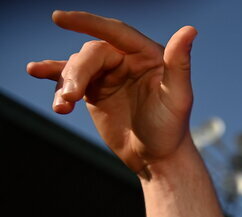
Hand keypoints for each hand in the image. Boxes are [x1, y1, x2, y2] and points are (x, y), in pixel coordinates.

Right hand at [26, 11, 197, 176]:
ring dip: (65, 82)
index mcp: (147, 54)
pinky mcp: (94, 90)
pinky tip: (36, 71)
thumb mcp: (178, 97)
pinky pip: (69, 79)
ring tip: (62, 105)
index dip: (88, 23)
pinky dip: (54, 78)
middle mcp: (127, 59)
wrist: (157, 158)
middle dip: (77, 72)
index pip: (115, 32)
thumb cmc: (172, 128)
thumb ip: (180, 64)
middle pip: (91, 54)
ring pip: (77, 66)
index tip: (60, 18)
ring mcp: (108, 74)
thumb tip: (190, 30)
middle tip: (70, 96)